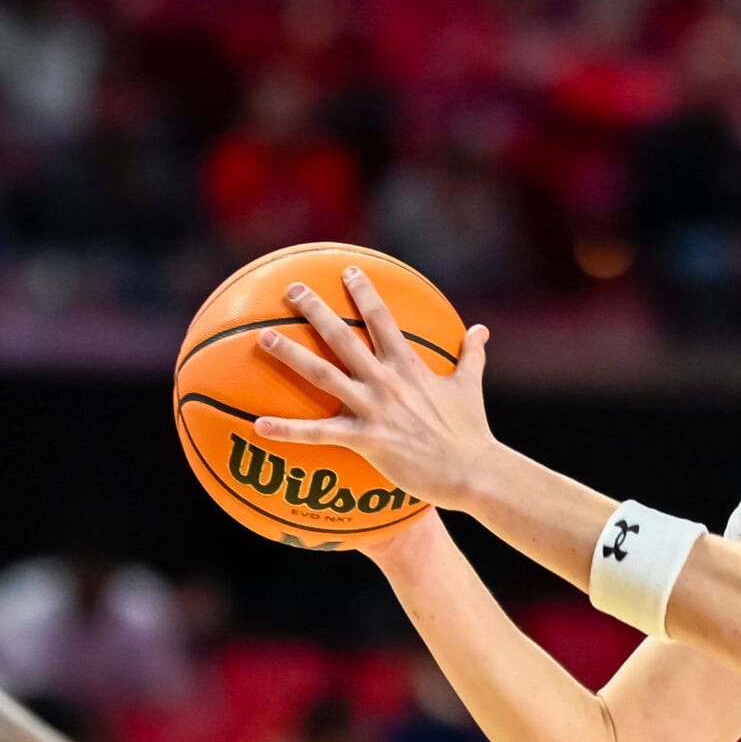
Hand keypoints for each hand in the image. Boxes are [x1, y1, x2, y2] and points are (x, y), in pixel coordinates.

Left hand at [252, 266, 495, 514]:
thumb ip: (472, 355)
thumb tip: (482, 330)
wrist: (473, 470)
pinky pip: (319, 434)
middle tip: (291, 290)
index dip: (364, 292)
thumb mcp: (470, 385)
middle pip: (343, 337)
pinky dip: (288, 430)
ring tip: (264, 338)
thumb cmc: (471, 431)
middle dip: (316, 310)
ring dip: (291, 356)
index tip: (347, 271)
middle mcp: (387, 381)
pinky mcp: (366, 440)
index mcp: (410, 366)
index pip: (382, 318)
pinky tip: (258, 425)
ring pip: (323, 375)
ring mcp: (374, 409)